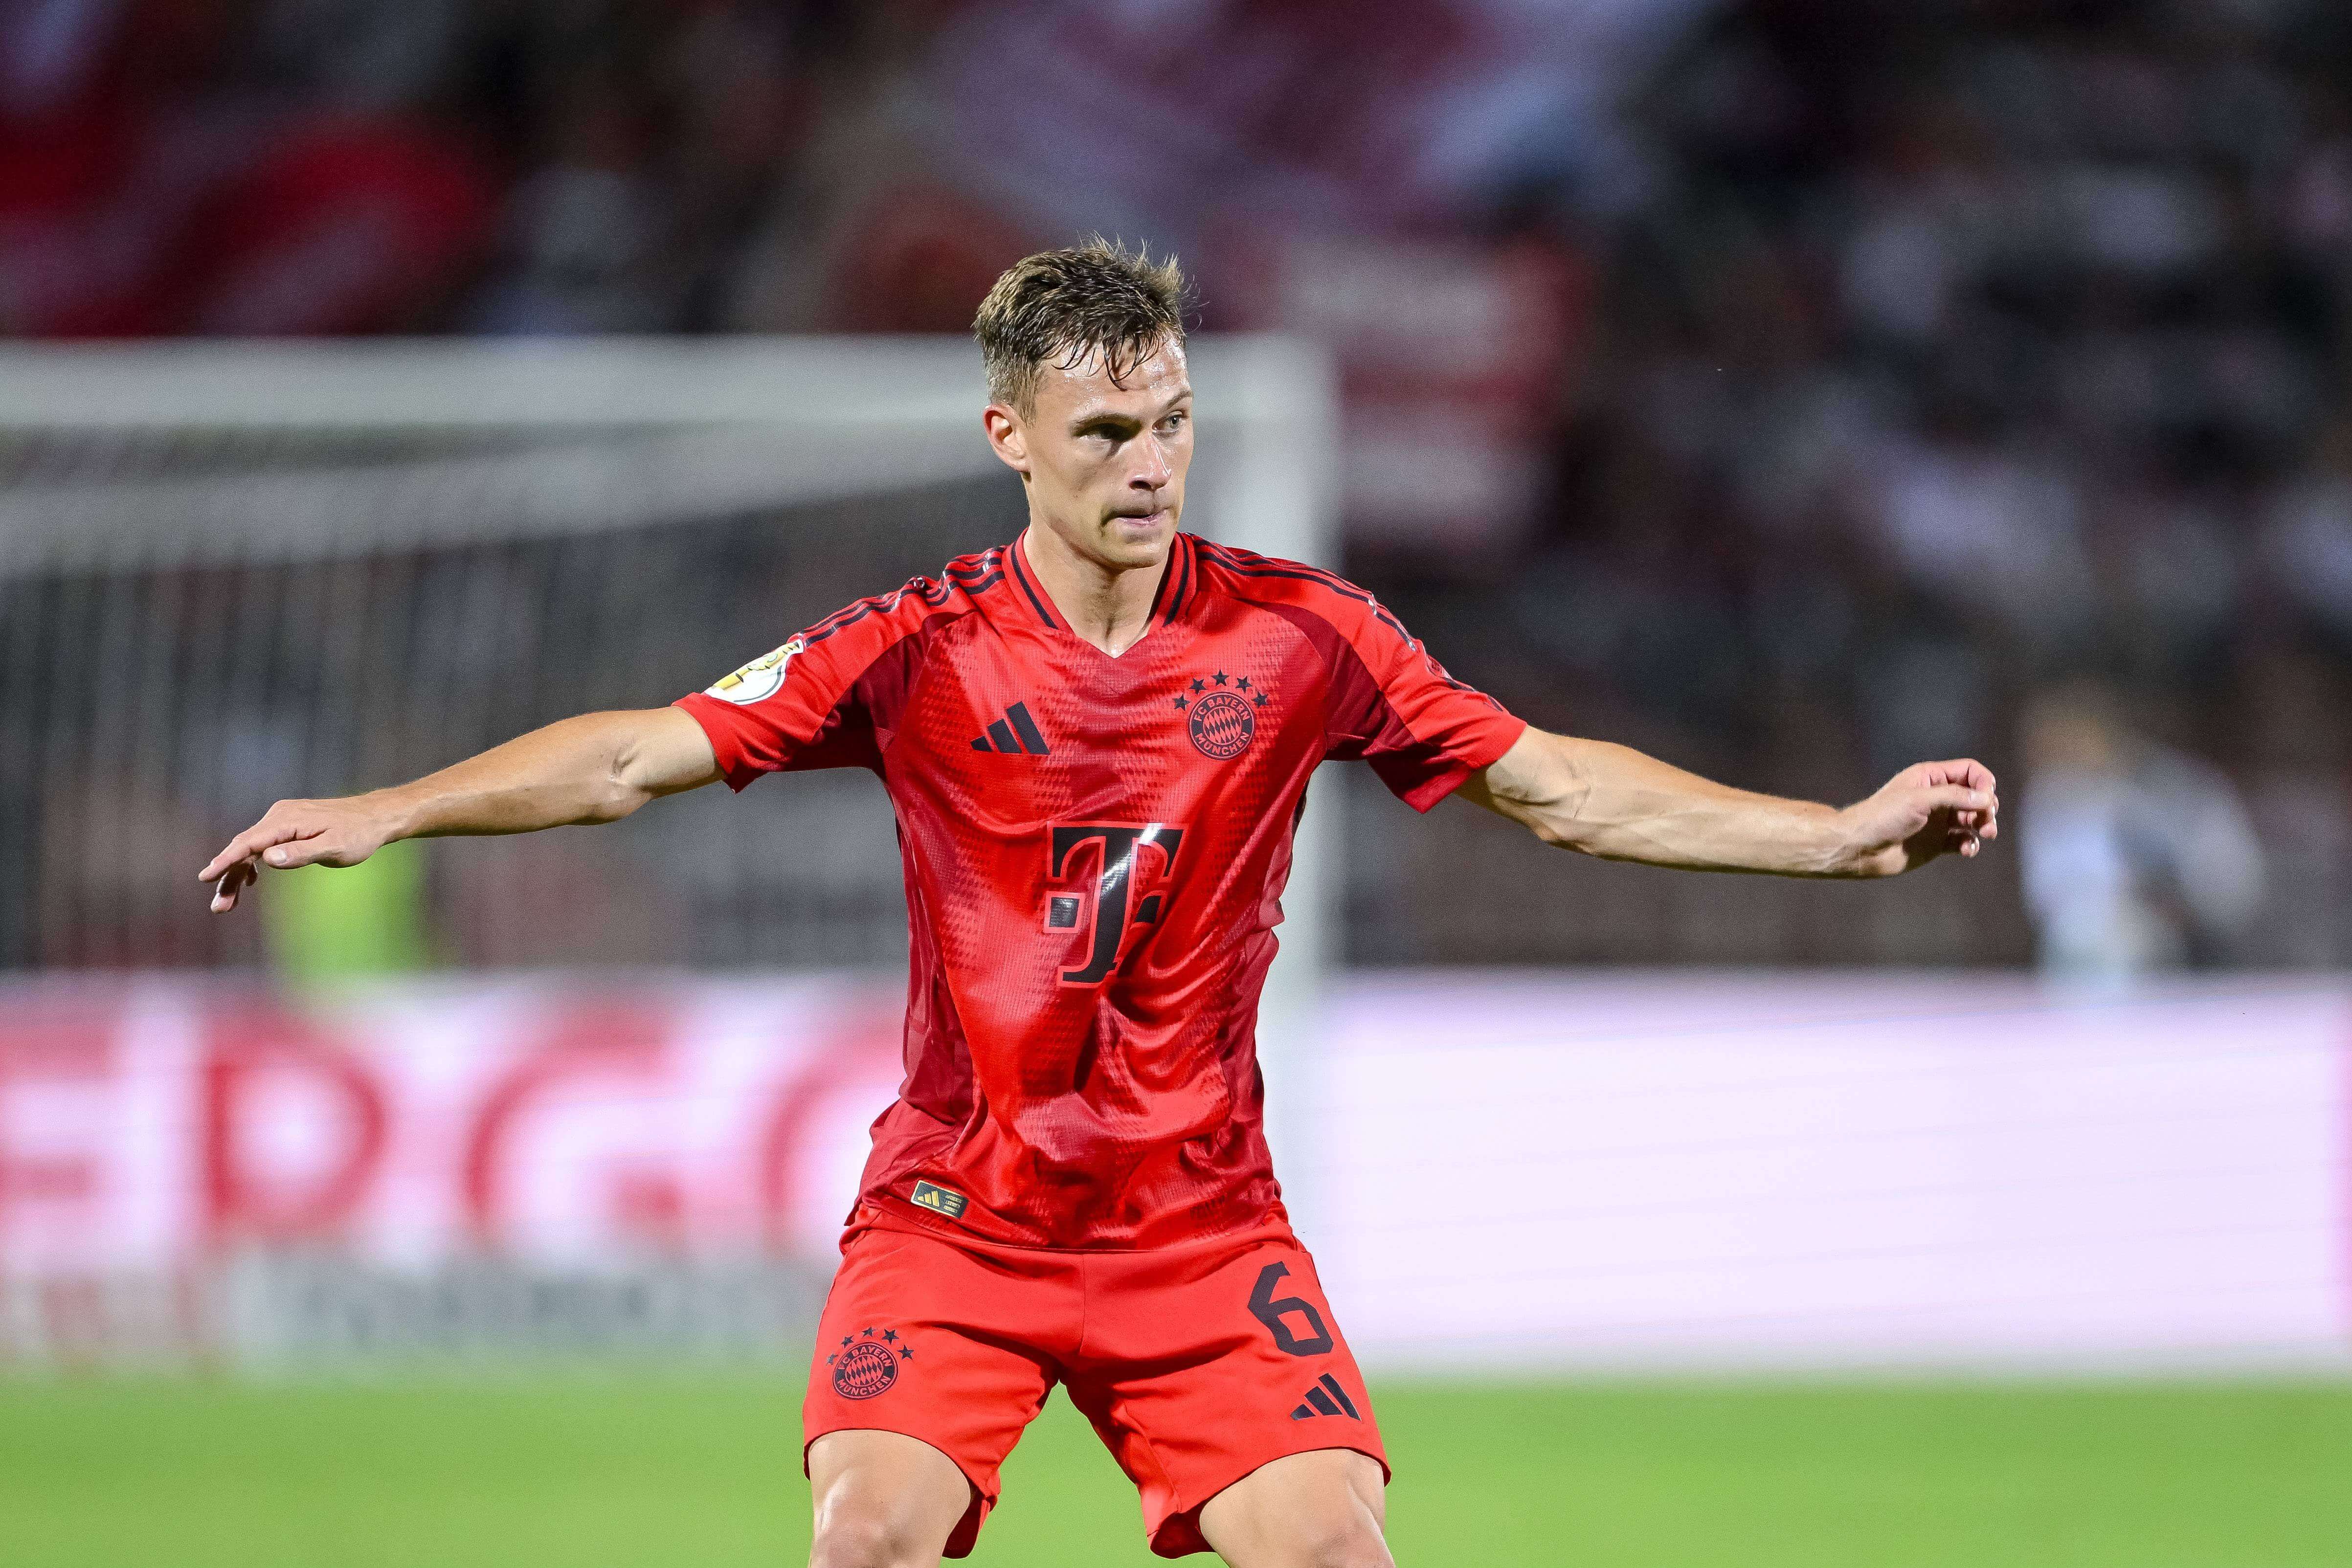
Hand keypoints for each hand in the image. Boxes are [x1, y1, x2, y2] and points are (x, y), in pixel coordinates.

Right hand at [198, 794, 404, 911]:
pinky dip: (252, 863)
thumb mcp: (334, 847)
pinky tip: (249, 882)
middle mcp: (279, 816)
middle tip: (219, 908)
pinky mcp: (289, 826)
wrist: (376, 817)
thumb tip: (267, 858)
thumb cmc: (359, 834)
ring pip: (252, 848)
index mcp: (287, 820)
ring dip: (237, 874)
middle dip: (228, 877)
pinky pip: (263, 845)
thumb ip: (301, 853)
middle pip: (245, 848)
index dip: (226, 860)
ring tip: (226, 903)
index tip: (206, 876)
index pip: (248, 842)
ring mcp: (283, 819)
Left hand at [1837, 759, 1999, 876]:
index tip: (1987, 798)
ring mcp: (1937, 820)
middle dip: (1986, 806)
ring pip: (1972, 819)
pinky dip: (1970, 844)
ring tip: (1986, 834)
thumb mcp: (1918, 800)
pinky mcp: (1936, 842)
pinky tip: (1967, 849)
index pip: (1968, 771)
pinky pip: (1963, 840)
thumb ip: (1953, 796)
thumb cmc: (1881, 817)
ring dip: (1984, 825)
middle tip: (1987, 821)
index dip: (1983, 782)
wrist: (1860, 848)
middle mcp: (1936, 797)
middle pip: (1975, 796)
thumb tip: (1986, 797)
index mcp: (1930, 778)